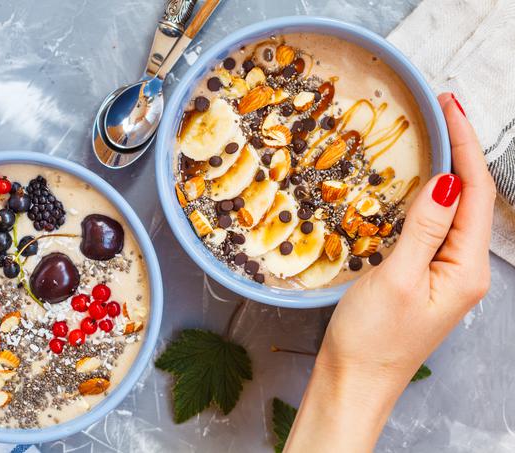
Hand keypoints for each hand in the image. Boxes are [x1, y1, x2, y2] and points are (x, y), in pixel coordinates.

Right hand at [285, 94, 495, 451]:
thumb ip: (425, 229)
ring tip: (433, 136)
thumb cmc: (373, 337)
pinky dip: (427, 199)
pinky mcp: (424, 277)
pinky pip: (434, 228)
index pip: (476, 193)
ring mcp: (445, 274)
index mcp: (467, 268)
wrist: (355, 379)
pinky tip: (415, 186)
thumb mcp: (398, 278)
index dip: (465, 145)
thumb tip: (445, 181)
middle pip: (471, 199)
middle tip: (441, 111)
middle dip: (461, 151)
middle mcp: (464, 269)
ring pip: (453, 212)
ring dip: (445, 172)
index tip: (449, 107)